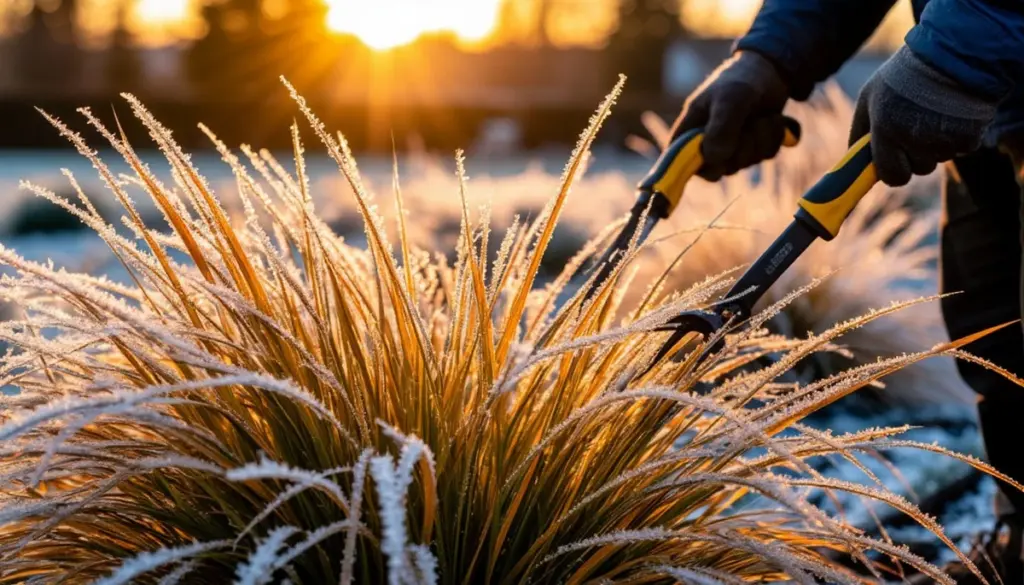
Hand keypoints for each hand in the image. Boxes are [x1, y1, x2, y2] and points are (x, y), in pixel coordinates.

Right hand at [671, 50, 792, 180]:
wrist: (769, 71)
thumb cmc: (740, 80)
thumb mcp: (730, 99)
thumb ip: (721, 128)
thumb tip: (714, 159)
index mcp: (688, 133)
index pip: (684, 165)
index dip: (705, 164)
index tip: (724, 151)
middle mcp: (707, 145)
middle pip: (723, 168)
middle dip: (743, 145)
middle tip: (749, 120)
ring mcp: (731, 149)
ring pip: (748, 162)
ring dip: (763, 137)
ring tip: (762, 115)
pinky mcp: (753, 148)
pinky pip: (766, 155)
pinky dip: (775, 136)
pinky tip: (772, 118)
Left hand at [850, 46, 997, 186]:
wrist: (952, 51)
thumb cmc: (905, 74)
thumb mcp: (870, 95)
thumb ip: (860, 129)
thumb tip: (853, 158)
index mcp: (885, 129)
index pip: (891, 175)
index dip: (894, 171)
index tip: (896, 164)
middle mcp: (912, 137)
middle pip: (919, 169)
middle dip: (918, 156)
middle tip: (919, 128)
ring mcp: (942, 139)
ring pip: (941, 157)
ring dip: (939, 143)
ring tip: (937, 112)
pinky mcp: (969, 136)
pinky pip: (962, 148)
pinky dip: (960, 134)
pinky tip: (955, 112)